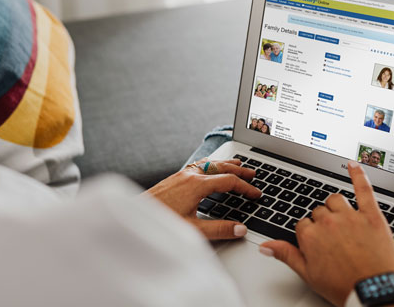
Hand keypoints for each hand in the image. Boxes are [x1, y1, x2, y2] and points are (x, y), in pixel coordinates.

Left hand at [146, 158, 260, 239]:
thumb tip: (240, 229)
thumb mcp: (193, 229)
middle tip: (253, 173)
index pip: (229, 182)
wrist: (136, 216)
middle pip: (220, 168)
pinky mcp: (173, 178)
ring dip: (224, 164)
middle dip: (238, 170)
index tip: (256, 193)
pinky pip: (197, 165)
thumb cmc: (162, 223)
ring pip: (208, 164)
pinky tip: (208, 167)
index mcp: (197, 185)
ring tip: (236, 164)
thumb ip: (219, 229)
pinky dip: (209, 164)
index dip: (245, 187)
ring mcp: (180, 175)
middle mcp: (189, 176)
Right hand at [259, 161, 393, 306]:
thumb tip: (265, 246)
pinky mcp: (372, 215)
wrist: (375, 294)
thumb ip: (286, 255)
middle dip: (324, 224)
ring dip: (336, 207)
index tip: (319, 245)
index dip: (311, 235)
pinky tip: (354, 165)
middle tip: (334, 241)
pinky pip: (363, 189)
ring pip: (336, 200)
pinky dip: (359, 175)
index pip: (303, 224)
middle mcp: (328, 222)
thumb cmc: (344, 287)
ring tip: (343, 222)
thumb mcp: (309, 275)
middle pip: (319, 212)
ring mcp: (350, 217)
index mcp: (310, 236)